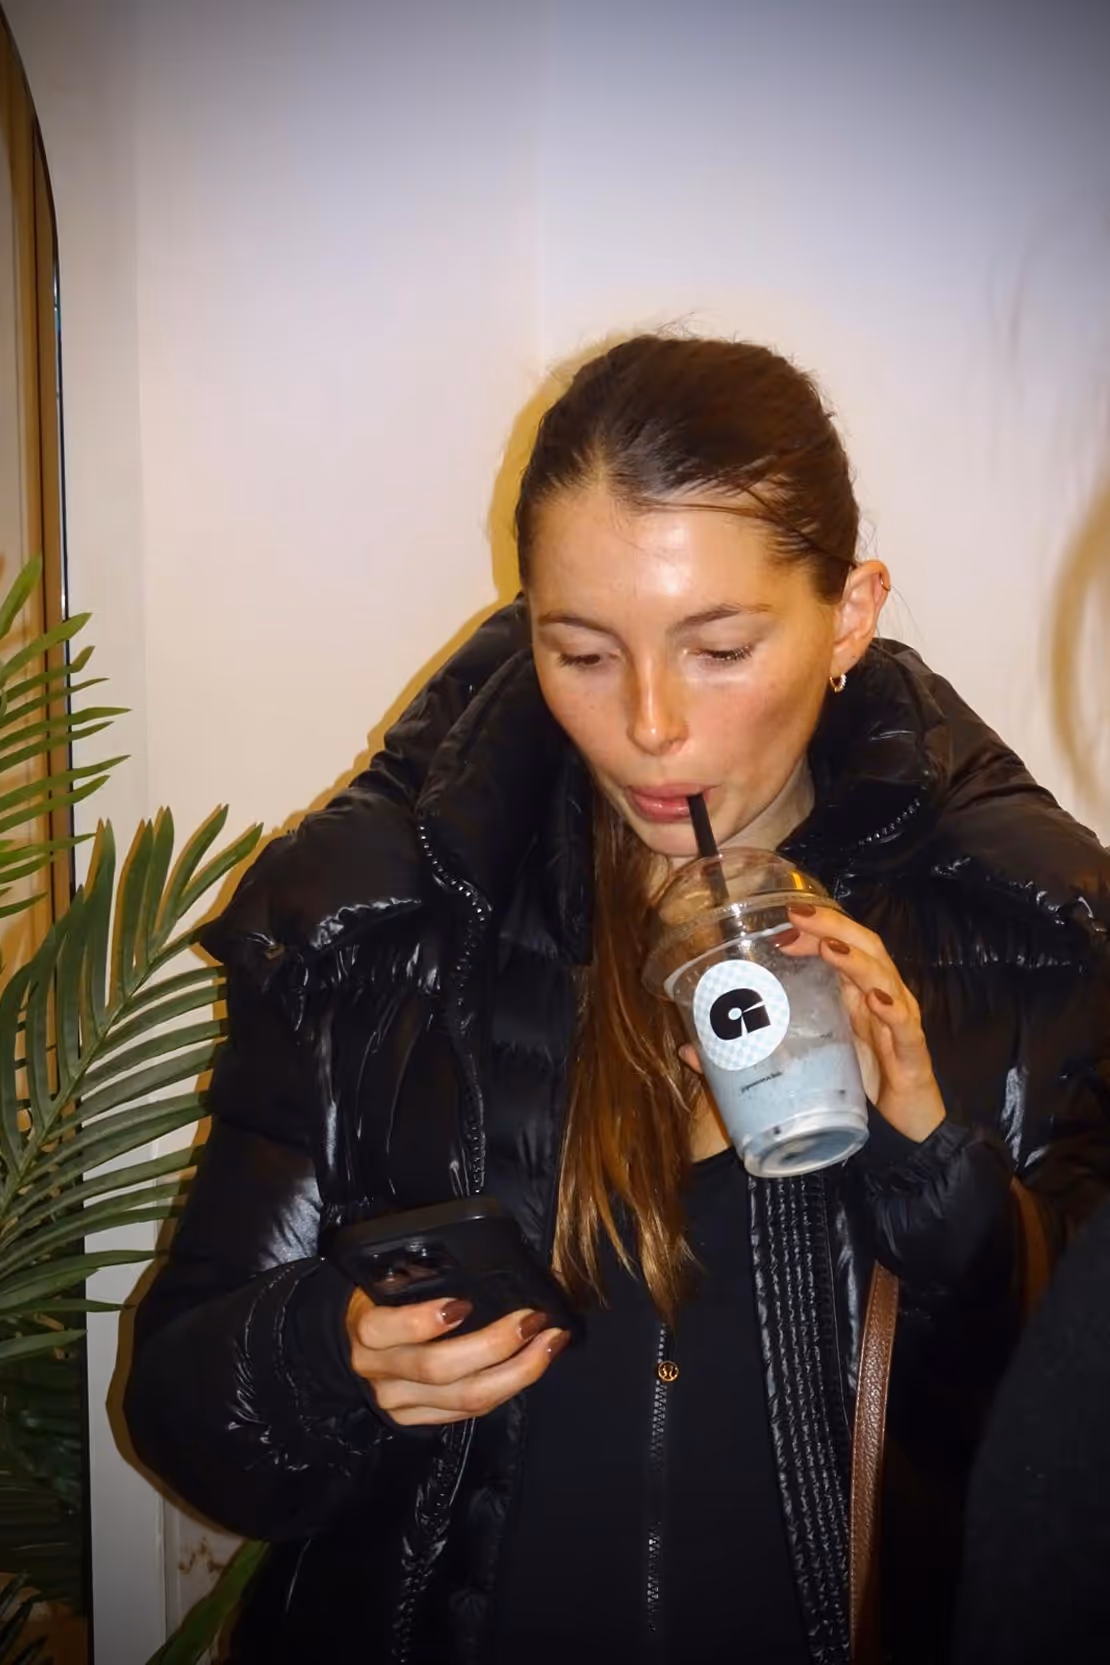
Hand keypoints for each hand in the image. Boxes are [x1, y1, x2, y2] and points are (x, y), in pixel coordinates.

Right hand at [345, 1290, 569, 1426]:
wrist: (350, 1346)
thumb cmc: (380, 1300)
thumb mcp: (386, 1280)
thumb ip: (418, 1275)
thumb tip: (477, 1257)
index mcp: (368, 1329)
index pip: (390, 1329)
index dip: (425, 1321)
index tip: (463, 1303)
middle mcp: (379, 1371)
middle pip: (439, 1368)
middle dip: (495, 1345)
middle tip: (533, 1320)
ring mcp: (398, 1402)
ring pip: (464, 1398)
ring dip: (517, 1371)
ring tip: (550, 1343)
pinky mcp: (416, 1421)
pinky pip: (470, 1412)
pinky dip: (508, 1388)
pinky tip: (534, 1365)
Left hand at [676, 907, 945, 1143]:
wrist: (902, 1142)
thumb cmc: (854, 1092)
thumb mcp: (799, 1067)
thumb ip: (749, 1055)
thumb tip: (689, 1049)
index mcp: (850, 997)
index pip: (837, 946)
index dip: (813, 928)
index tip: (779, 921)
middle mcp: (876, 1002)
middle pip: (863, 948)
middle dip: (831, 928)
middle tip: (797, 916)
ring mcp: (897, 1026)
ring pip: (885, 978)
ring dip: (857, 960)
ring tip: (829, 949)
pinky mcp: (913, 1058)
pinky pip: (906, 1027)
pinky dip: (893, 1010)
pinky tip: (877, 1000)